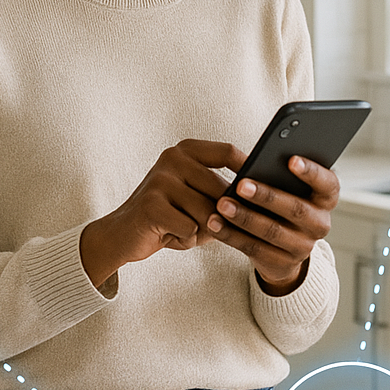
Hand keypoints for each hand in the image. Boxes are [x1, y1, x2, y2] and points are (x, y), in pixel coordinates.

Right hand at [79, 139, 248, 288]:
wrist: (123, 234)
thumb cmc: (170, 216)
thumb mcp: (197, 197)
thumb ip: (224, 194)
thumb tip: (259, 199)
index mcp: (185, 150)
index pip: (227, 152)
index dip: (249, 169)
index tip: (265, 185)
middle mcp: (172, 158)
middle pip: (221, 189)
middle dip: (224, 215)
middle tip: (212, 226)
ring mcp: (160, 179)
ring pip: (207, 212)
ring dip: (202, 230)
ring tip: (184, 228)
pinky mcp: (150, 204)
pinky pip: (190, 228)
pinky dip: (185, 239)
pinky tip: (170, 235)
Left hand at [204, 155, 338, 294]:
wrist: (284, 250)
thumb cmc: (283, 204)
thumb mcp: (290, 190)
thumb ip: (281, 177)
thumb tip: (256, 161)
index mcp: (326, 199)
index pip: (327, 184)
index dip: (311, 172)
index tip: (291, 160)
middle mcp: (319, 224)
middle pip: (295, 209)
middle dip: (267, 196)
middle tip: (241, 184)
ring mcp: (303, 246)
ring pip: (272, 231)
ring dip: (244, 217)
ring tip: (222, 204)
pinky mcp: (281, 263)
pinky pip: (253, 248)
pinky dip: (231, 234)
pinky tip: (214, 222)